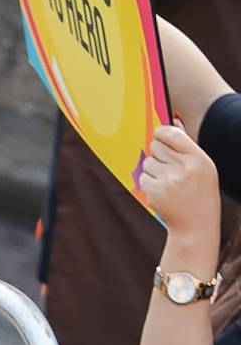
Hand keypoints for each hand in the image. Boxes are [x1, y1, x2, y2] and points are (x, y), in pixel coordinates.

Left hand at [135, 121, 220, 261]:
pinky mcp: (155, 193)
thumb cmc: (199, 191)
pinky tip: (161, 190)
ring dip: (153, 168)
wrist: (195, 223)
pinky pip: (143, 178)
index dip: (161, 132)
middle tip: (167, 164)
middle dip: (158, 152)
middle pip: (156, 146)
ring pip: (147, 162)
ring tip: (167, 180)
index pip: (172, 134)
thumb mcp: (202, 166)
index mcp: (197, 159)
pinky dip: (149, 182)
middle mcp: (183, 169)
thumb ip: (187, 144)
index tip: (158, 134)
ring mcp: (167, 182)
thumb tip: (173, 121)